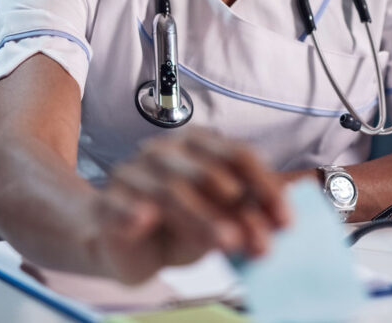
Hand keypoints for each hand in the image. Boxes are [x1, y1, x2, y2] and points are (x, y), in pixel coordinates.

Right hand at [89, 131, 290, 283]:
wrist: (125, 246)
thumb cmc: (179, 225)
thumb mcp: (219, 218)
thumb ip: (247, 214)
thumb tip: (280, 221)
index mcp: (199, 145)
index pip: (238, 155)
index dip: (265, 187)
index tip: (285, 221)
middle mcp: (166, 152)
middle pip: (207, 173)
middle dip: (238, 211)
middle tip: (259, 242)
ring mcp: (133, 174)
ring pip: (170, 191)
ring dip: (201, 218)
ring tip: (227, 242)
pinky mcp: (106, 203)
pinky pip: (119, 205)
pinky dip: (132, 212)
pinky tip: (145, 219)